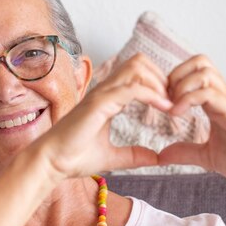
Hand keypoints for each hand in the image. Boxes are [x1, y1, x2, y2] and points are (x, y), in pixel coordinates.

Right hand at [35, 54, 172, 179]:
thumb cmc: (73, 158)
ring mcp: (101, 94)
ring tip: (170, 104)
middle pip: (140, 62)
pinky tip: (164, 108)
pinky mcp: (99, 103)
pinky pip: (132, 88)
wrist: (52, 163)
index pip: (137, 74)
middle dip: (161, 77)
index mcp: (107, 99)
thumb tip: (156, 159)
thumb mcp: (113, 157)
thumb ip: (134, 155)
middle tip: (173, 101)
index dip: (158, 84)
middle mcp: (105, 91)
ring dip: (159, 82)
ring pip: (137, 68)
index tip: (172, 105)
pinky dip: (152, 95)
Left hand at [159, 54, 225, 188]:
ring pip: (204, 72)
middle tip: (165, 102)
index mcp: (216, 103)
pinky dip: (188, 99)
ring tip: (172, 110)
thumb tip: (162, 155)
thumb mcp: (207, 156)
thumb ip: (185, 152)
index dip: (173, 81)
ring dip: (180, 86)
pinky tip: (178, 115)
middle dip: (175, 77)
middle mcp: (224, 97)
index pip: (194, 71)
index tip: (162, 104)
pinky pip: (211, 94)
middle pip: (199, 62)